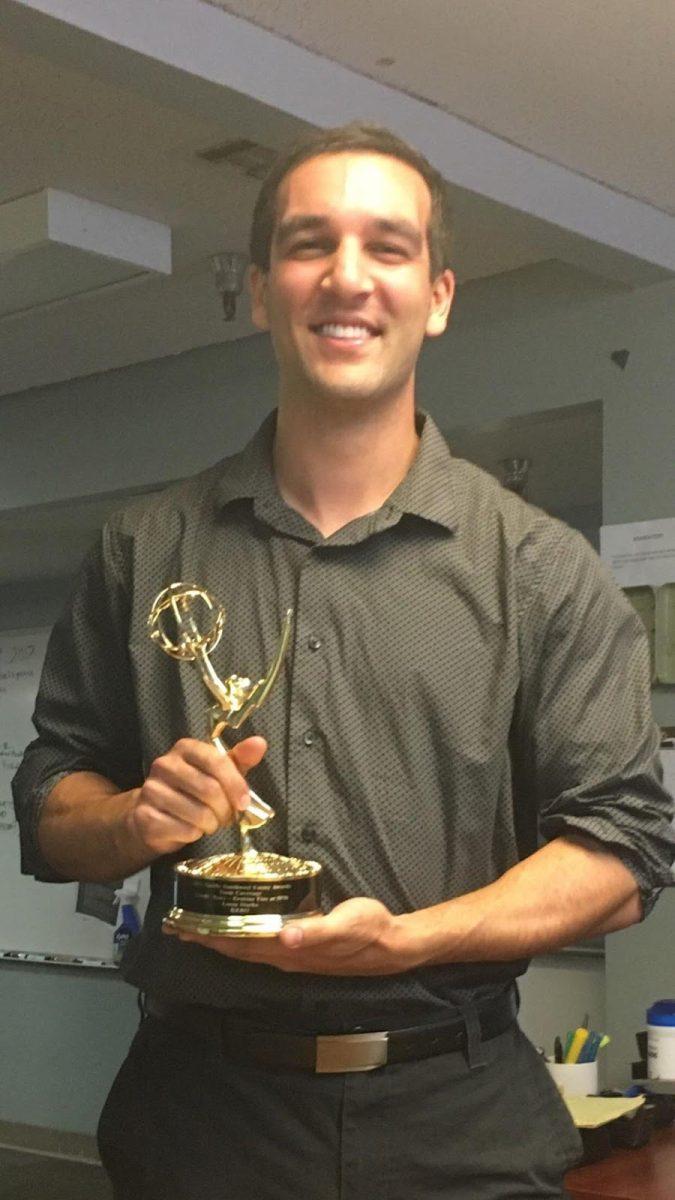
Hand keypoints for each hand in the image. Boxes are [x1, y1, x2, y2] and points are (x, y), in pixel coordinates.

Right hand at [129, 735, 266, 855]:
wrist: (153, 815)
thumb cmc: (193, 790)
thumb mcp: (219, 772)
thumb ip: (240, 758)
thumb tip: (260, 743)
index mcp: (185, 748)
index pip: (216, 762)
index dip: (235, 784)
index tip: (244, 802)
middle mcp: (164, 764)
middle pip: (209, 790)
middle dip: (225, 810)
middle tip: (226, 817)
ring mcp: (151, 789)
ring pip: (198, 813)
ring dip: (211, 824)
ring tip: (209, 823)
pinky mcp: (145, 815)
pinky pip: (184, 830)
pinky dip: (195, 835)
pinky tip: (191, 830)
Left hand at [163, 897, 423, 975]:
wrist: (392, 945)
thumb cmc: (368, 931)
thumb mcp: (347, 925)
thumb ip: (316, 932)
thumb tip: (284, 938)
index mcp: (288, 950)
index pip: (239, 943)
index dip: (209, 936)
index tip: (181, 927)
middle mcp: (283, 956)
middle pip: (235, 948)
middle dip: (204, 938)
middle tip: (174, 926)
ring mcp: (290, 955)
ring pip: (244, 948)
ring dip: (218, 939)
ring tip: (195, 929)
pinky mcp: (298, 949)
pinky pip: (258, 944)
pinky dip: (239, 937)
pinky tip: (235, 929)